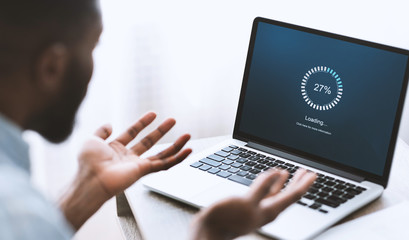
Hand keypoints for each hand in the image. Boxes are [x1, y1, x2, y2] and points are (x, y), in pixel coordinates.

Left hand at [59, 112, 191, 228]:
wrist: (92, 178)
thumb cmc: (88, 162)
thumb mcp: (91, 139)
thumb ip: (101, 131)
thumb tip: (110, 124)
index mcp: (116, 149)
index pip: (133, 132)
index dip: (143, 122)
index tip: (153, 114)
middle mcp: (128, 157)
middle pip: (149, 141)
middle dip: (161, 131)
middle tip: (172, 120)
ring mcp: (137, 165)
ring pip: (161, 154)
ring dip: (175, 145)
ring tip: (187, 135)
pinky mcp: (144, 171)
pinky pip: (164, 164)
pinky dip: (177, 158)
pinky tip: (187, 151)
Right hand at [190, 169, 315, 239]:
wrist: (208, 232)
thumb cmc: (226, 221)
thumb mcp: (246, 202)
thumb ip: (262, 188)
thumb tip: (276, 174)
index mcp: (270, 210)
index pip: (293, 195)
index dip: (304, 183)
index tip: (313, 174)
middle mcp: (267, 210)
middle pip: (287, 194)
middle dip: (297, 182)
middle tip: (306, 171)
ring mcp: (257, 209)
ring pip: (276, 193)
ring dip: (283, 182)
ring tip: (288, 172)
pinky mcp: (247, 206)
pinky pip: (263, 193)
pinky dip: (268, 184)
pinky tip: (266, 180)